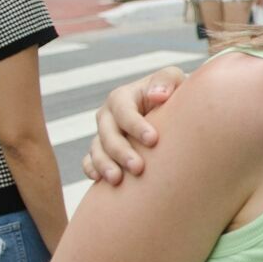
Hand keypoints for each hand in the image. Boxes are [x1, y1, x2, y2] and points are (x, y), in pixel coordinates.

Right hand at [81, 67, 187, 183]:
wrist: (171, 114)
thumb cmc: (173, 95)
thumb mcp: (173, 80)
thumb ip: (166, 81)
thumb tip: (158, 95)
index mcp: (122, 97)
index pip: (123, 111)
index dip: (135, 125)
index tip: (153, 140)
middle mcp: (108, 116)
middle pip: (107, 133)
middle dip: (121, 151)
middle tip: (138, 168)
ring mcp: (103, 135)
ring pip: (97, 149)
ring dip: (105, 165)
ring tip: (118, 180)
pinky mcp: (101, 152)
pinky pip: (89, 161)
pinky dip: (92, 170)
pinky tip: (100, 181)